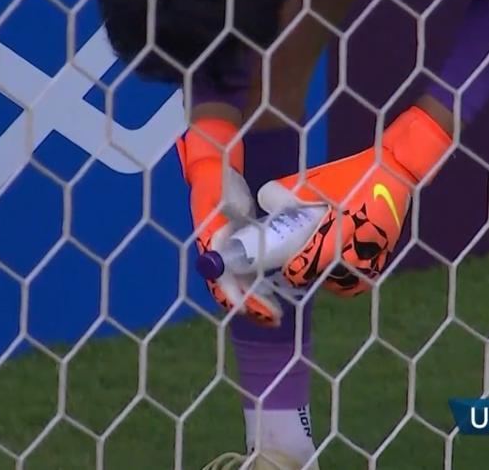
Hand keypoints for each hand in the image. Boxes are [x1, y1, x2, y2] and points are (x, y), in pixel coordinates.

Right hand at [178, 118, 283, 325]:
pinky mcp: (241, 250)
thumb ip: (223, 215)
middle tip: (275, 316)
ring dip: (258, 299)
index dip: (233, 293)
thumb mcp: (220, 195)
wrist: (217, 172)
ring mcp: (229, 253)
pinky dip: (262, 286)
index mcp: (210, 242)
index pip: (220, 276)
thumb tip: (221, 239)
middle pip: (232, 287)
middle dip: (252, 303)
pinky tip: (278, 293)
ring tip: (277, 314)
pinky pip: (250, 274)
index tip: (246, 306)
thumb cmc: (219, 184)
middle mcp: (217, 254)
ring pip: (241, 284)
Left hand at [267, 107, 452, 295]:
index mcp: (340, 228)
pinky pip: (360, 280)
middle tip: (296, 261)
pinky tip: (337, 268)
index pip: (308, 265)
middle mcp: (358, 248)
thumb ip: (291, 194)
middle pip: (323, 277)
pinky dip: (346, 278)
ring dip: (327, 278)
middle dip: (308, 272)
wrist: (395, 170)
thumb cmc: (354, 174)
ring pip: (342, 284)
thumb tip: (265, 200)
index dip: (292, 269)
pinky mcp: (384, 257)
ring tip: (316, 264)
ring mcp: (374, 256)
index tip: (283, 264)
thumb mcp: (318, 180)